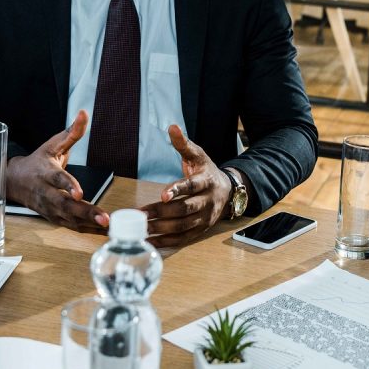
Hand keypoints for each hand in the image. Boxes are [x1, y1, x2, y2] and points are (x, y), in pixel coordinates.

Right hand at [6, 110, 109, 232]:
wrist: (14, 180)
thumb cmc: (38, 161)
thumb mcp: (53, 143)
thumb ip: (72, 132)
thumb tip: (84, 113)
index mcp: (46, 171)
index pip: (57, 178)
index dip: (68, 185)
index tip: (79, 193)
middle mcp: (45, 191)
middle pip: (64, 203)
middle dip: (84, 211)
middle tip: (104, 217)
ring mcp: (47, 206)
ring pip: (67, 217)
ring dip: (87, 223)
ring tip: (106, 226)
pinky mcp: (51, 216)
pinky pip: (68, 225)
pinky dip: (84, 230)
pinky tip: (100, 231)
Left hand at [140, 124, 230, 247]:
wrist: (228, 191)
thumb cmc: (206, 172)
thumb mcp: (198, 155)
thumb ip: (183, 144)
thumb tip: (172, 127)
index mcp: (206, 181)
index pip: (192, 186)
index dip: (178, 190)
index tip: (163, 194)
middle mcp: (207, 201)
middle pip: (185, 209)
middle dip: (162, 213)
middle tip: (141, 215)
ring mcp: (205, 218)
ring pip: (183, 226)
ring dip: (162, 229)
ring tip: (142, 228)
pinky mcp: (201, 230)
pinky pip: (183, 239)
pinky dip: (166, 241)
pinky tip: (151, 240)